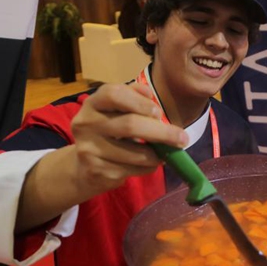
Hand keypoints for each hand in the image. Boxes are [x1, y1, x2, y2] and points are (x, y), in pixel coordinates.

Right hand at [70, 83, 187, 196]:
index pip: (114, 94)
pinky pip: (133, 170)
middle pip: (130, 125)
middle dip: (162, 132)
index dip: (140, 102)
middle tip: (182, 138)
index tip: (159, 112)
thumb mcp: (116, 111)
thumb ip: (132, 97)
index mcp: (92, 103)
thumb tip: (150, 94)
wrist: (84, 168)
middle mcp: (86, 124)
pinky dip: (149, 167)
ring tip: (166, 153)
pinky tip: (150, 163)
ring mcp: (89, 149)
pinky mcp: (97, 171)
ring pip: (136, 153)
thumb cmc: (108, 133)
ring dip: (158, 155)